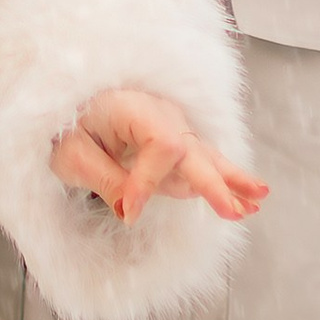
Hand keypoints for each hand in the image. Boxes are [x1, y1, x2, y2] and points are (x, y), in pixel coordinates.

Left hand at [49, 87, 266, 226]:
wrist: (61, 108)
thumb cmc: (62, 129)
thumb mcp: (72, 156)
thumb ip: (106, 180)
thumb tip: (132, 212)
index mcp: (133, 107)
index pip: (160, 147)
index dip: (148, 182)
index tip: (128, 211)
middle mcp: (159, 113)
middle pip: (193, 149)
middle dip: (214, 182)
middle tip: (233, 211)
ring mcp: (170, 126)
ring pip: (205, 155)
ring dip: (231, 180)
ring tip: (258, 200)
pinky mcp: (172, 142)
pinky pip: (200, 160)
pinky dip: (223, 178)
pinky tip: (248, 197)